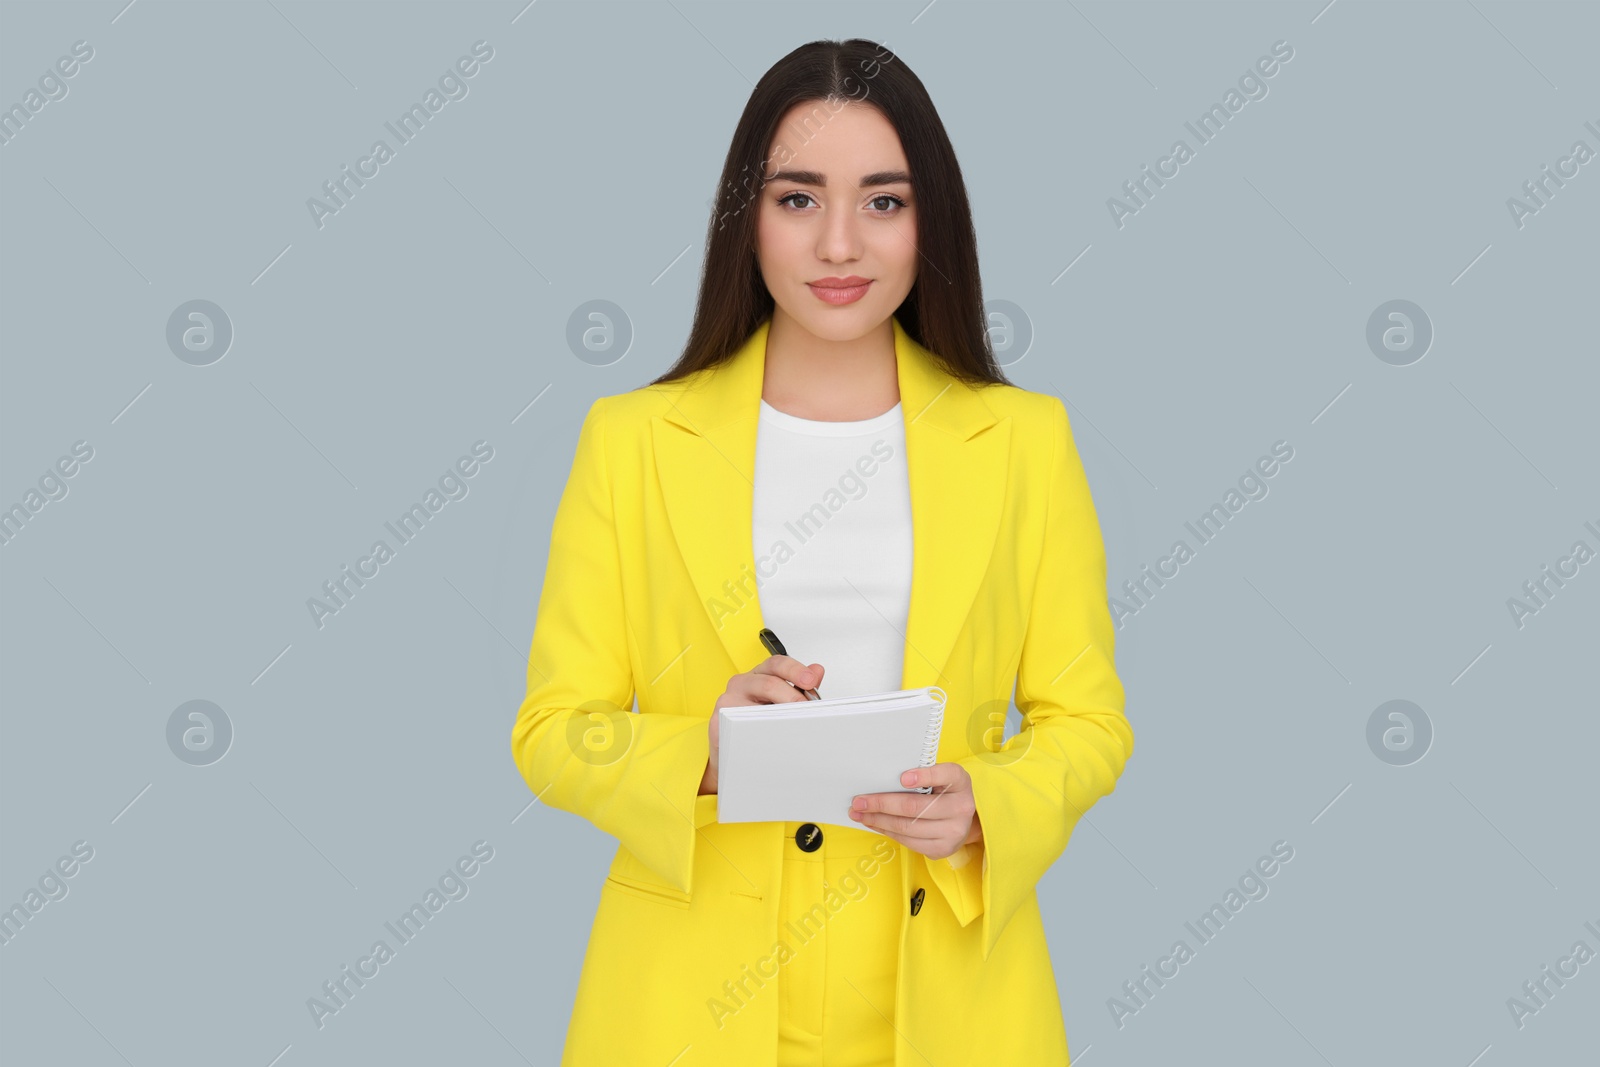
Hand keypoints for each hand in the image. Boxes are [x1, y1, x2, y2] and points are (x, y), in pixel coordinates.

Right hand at [698, 656, 824, 795]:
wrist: (733, 751)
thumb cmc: (757, 722)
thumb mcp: (780, 701)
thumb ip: (799, 686)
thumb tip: (817, 671)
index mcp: (759, 675)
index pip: (776, 664)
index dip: (795, 670)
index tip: (811, 680)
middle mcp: (742, 684)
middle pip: (768, 683)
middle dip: (792, 697)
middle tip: (806, 710)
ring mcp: (728, 703)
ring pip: (756, 707)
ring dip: (779, 718)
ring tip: (793, 727)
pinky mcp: (719, 723)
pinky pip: (742, 727)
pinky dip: (761, 733)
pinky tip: (773, 739)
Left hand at [848, 762, 983, 859]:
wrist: (964, 820)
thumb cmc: (944, 792)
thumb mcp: (940, 777)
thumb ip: (920, 774)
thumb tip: (883, 778)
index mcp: (960, 782)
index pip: (946, 775)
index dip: (924, 776)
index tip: (903, 778)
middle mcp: (961, 807)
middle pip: (915, 807)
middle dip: (881, 804)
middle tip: (859, 801)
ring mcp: (953, 832)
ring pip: (907, 827)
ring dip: (878, 820)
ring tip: (860, 814)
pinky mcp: (942, 849)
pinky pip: (908, 841)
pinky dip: (887, 831)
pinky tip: (875, 823)